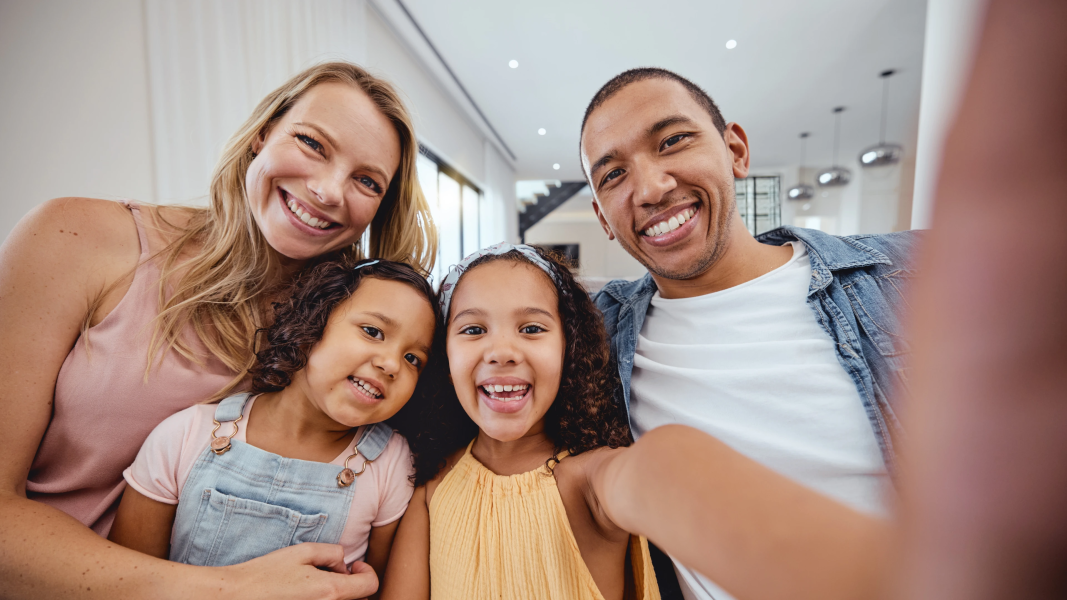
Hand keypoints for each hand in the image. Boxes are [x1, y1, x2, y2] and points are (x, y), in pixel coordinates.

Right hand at [224, 543, 377, 599]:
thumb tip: (343, 563)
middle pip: (360, 599)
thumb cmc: (268, 573)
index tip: (353, 565)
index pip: (371, 585)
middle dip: (354, 584)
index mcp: (331, 591)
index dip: (366, 571)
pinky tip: (308, 594)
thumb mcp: (303, 551)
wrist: (239, 596)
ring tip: (320, 584)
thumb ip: (332, 553)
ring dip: (341, 594)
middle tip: (334, 573)